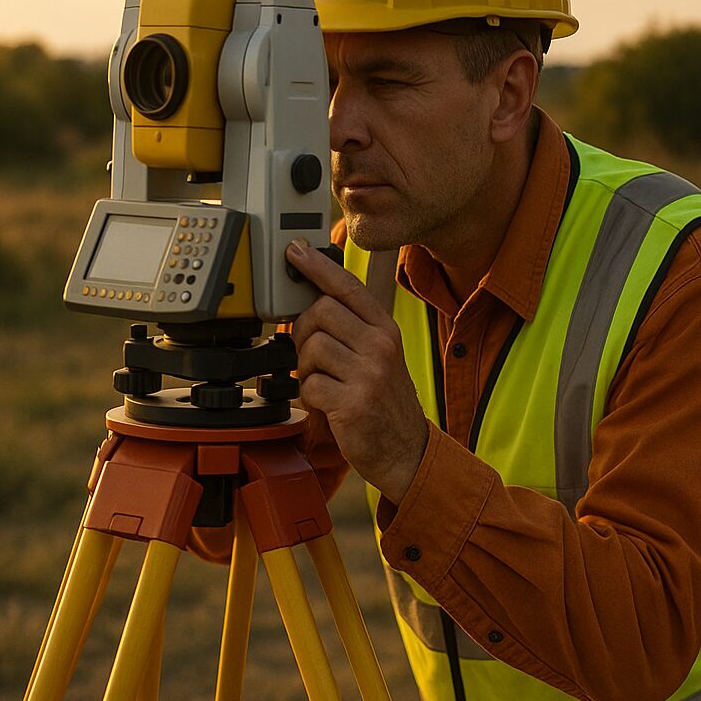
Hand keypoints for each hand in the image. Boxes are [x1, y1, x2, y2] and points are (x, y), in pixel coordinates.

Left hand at [286, 240, 426, 503]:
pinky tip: (327, 403)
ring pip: (311, 347)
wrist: (406, 449)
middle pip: (320, 311)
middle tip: (313, 355)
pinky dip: (310, 396)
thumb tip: (309, 303)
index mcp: (386, 329)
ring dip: (305, 368)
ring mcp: (369, 374)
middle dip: (304, 332)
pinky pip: (310, 384)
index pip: (348, 287)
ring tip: (324, 382)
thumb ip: (352, 329)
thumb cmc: (384, 401)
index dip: (317, 267)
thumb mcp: (378, 357)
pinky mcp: (353, 402)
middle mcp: (381, 346)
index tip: (294, 250)